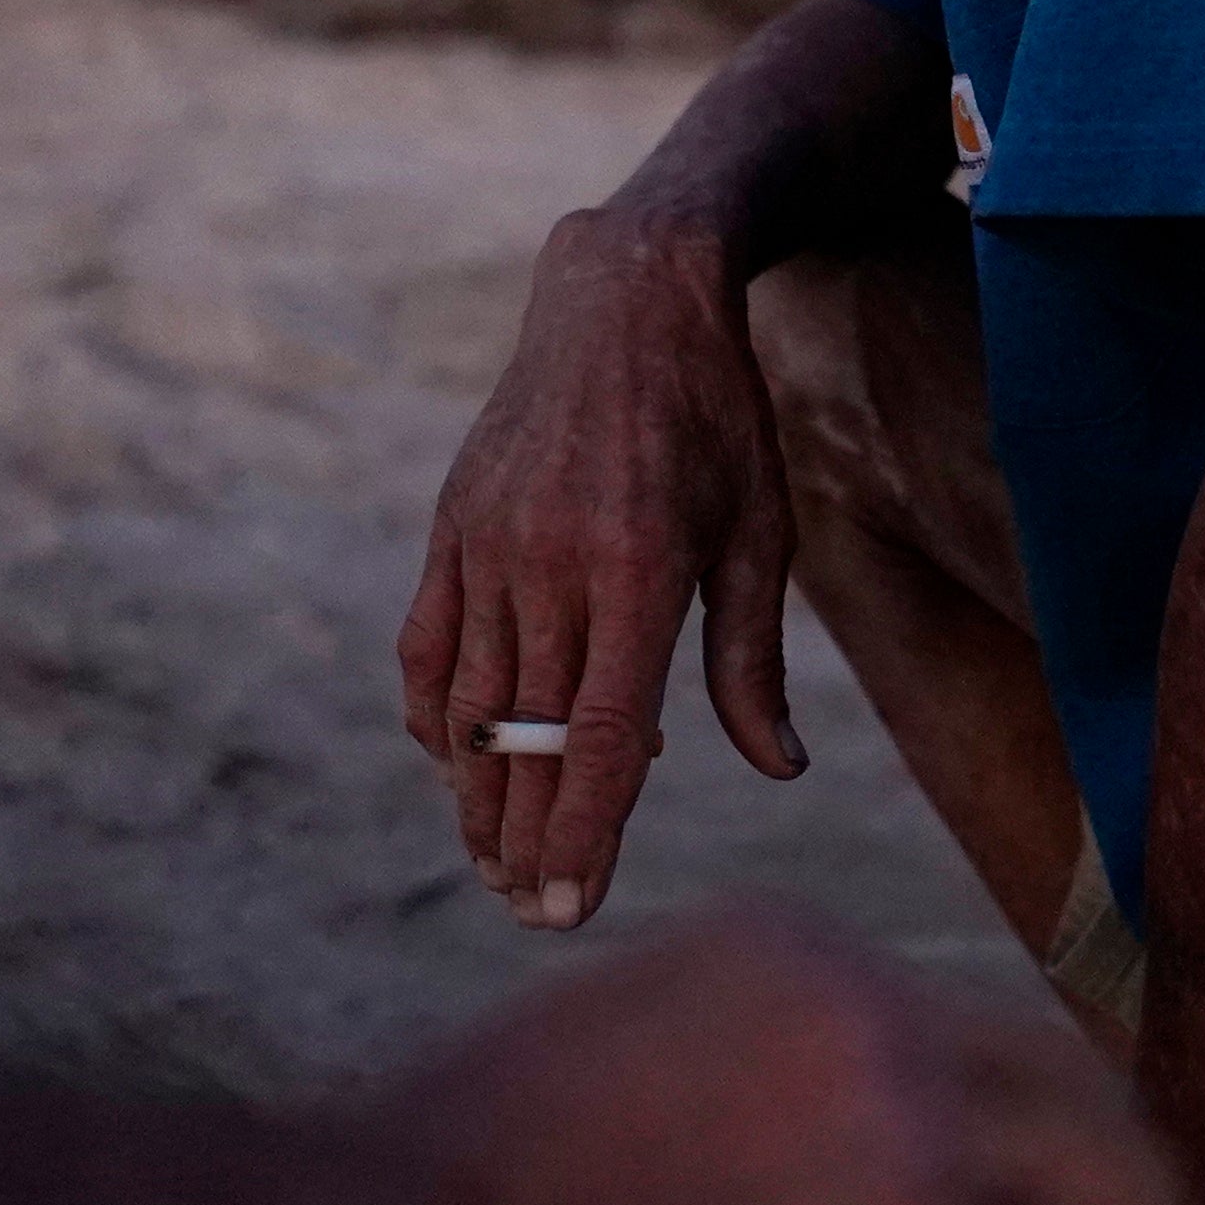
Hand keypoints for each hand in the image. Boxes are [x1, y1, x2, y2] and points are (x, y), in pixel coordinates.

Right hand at [400, 199, 808, 928]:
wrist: (625, 293)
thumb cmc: (715, 415)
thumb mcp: (761, 527)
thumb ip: (751, 656)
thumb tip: (777, 769)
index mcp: (637, 570)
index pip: (596, 737)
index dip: (582, 831)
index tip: (568, 907)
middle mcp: (550, 564)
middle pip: (521, 741)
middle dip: (523, 840)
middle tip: (532, 911)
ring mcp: (488, 545)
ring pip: (465, 706)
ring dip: (475, 795)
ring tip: (493, 861)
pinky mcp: (452, 526)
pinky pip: (426, 645)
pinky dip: (434, 715)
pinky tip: (454, 762)